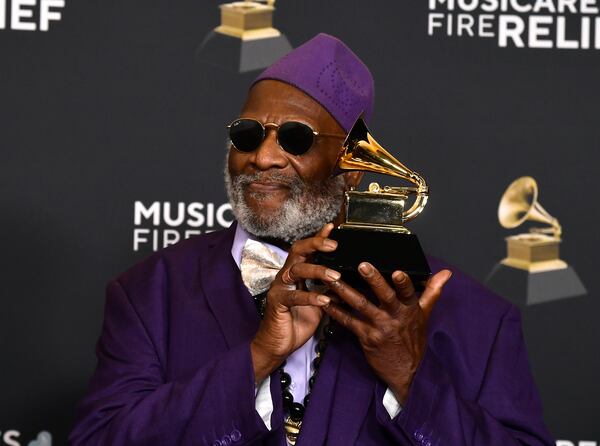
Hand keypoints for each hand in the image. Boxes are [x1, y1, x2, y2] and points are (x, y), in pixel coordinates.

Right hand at [250, 223, 341, 382]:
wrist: (278, 345)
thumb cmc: (297, 322)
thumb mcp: (319, 303)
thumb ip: (329, 290)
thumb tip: (348, 281)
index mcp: (296, 274)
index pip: (307, 250)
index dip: (318, 238)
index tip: (332, 227)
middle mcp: (286, 276)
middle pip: (298, 251)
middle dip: (315, 245)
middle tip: (334, 245)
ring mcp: (280, 288)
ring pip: (297, 269)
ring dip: (317, 271)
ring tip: (335, 277)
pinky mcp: (277, 302)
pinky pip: (294, 295)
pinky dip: (310, 296)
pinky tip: (324, 299)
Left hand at [323, 263, 451, 403]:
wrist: (407, 372)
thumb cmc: (413, 340)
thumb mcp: (425, 315)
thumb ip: (432, 291)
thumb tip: (445, 273)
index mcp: (410, 309)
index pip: (409, 293)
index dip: (404, 283)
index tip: (398, 271)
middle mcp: (395, 317)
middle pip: (385, 296)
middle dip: (374, 280)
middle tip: (362, 265)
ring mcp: (380, 327)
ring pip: (361, 305)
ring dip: (345, 291)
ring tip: (332, 278)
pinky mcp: (366, 337)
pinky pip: (349, 322)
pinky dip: (336, 312)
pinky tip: (325, 302)